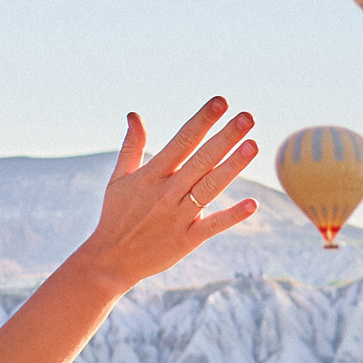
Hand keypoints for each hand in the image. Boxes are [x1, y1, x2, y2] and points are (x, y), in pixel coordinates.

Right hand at [65, 96, 262, 289]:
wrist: (109, 260)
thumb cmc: (116, 216)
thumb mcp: (119, 179)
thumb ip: (131, 146)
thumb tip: (134, 115)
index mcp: (151, 176)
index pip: (181, 142)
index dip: (202, 121)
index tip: (221, 102)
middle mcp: (165, 193)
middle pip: (200, 160)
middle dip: (224, 137)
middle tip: (247, 117)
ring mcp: (176, 217)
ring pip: (208, 188)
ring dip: (231, 167)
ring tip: (253, 145)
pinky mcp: (185, 240)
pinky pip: (211, 226)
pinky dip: (231, 216)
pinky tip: (252, 204)